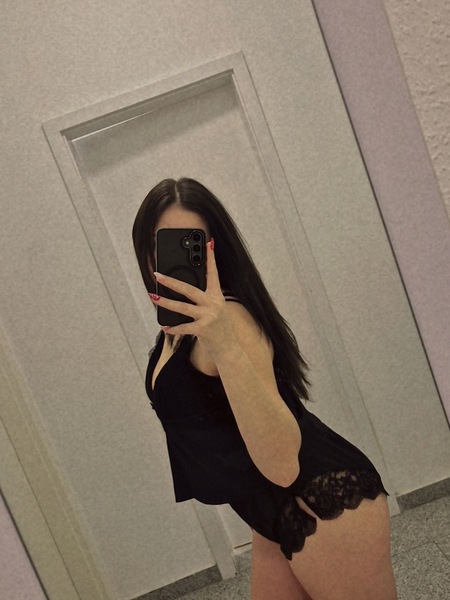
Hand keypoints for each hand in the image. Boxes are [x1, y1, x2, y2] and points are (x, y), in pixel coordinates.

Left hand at [149, 240, 237, 356]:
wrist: (229, 349)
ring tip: (153, 297)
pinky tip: (164, 327)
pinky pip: (183, 327)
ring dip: (165, 302)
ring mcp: (208, 317)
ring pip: (182, 307)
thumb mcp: (216, 310)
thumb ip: (204, 300)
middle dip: (171, 281)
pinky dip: (172, 328)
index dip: (211, 257)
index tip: (208, 242)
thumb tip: (182, 290)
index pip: (213, 273)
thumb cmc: (220, 328)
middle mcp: (213, 304)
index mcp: (217, 296)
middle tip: (157, 275)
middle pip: (189, 289)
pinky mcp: (203, 330)